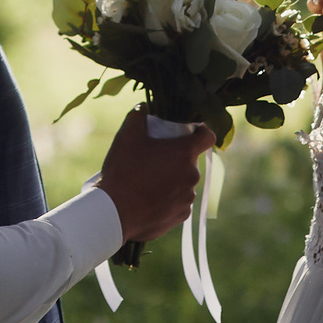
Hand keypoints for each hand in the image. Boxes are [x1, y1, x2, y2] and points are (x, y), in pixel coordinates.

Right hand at [96, 105, 215, 243]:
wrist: (114, 212)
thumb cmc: (123, 171)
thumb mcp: (127, 136)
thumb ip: (137, 116)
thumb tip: (142, 107)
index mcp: (184, 153)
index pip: (208, 137)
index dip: (201, 132)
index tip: (189, 133)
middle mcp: (192, 175)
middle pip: (190, 161)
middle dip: (176, 159)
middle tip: (154, 161)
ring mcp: (188, 197)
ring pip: (184, 183)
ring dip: (172, 181)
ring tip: (148, 183)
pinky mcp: (181, 216)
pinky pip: (179, 203)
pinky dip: (168, 200)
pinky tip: (149, 200)